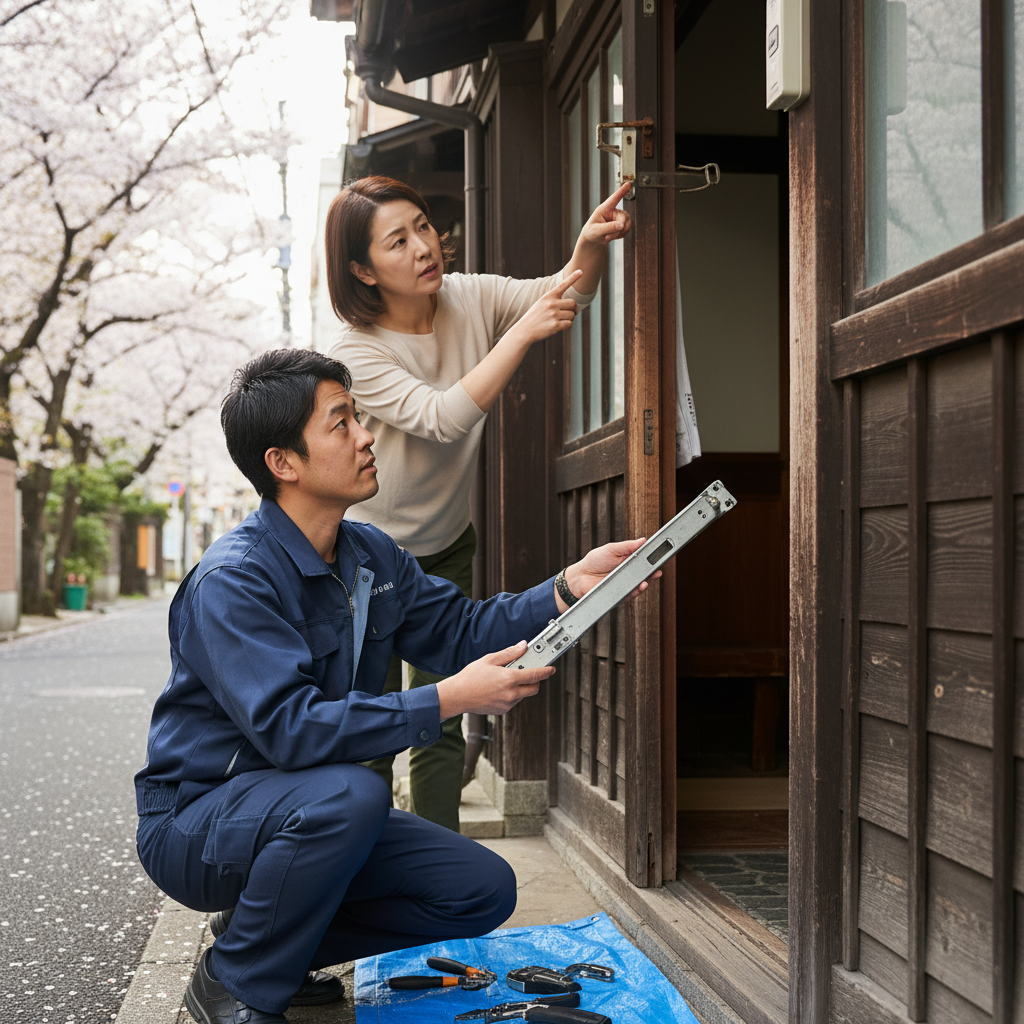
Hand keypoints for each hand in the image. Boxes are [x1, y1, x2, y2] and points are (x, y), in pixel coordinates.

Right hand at [435, 641, 554, 718]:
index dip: (546, 671)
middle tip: (528, 672)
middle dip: (535, 680)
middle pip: (534, 688)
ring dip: (522, 687)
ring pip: (523, 695)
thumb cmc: (470, 677)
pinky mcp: (502, 710)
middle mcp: (511, 694)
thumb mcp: (490, 659)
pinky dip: (512, 694)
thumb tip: (523, 646)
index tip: (551, 668)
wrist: (457, 696)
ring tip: (506, 679)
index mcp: (509, 679)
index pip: (535, 675)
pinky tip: (499, 688)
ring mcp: (507, 704)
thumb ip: (509, 653)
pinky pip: (514, 701)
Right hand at [506, 270, 581, 345]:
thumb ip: (555, 301)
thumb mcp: (542, 303)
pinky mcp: (555, 326)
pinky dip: (567, 326)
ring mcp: (553, 315)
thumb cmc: (535, 317)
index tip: (581, 271)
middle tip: (568, 313)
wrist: (524, 330)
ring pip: (572, 315)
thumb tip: (573, 306)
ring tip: (560, 320)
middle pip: (573, 303)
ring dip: (569, 318)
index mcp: (548, 296)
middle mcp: (551, 304)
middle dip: (573, 309)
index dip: (573, 278)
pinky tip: (559, 326)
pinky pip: (569, 324)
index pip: (563, 285)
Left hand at [557, 537, 661, 612]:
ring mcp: (625, 584)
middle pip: (644, 573)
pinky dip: (635, 591)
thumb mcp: (611, 549)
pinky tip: (639, 586)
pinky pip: (631, 594)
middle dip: (652, 572)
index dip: (652, 558)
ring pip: (639, 585)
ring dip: (645, 582)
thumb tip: (642, 540)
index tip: (660, 556)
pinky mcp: (620, 594)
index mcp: (627, 560)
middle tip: (657, 570)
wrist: (580, 576)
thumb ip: (627, 546)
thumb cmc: (594, 561)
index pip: (644, 559)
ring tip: (648, 579)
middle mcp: (628, 573)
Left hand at [579, 181, 632, 246]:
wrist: (592, 239)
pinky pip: (627, 229)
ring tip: (608, 237)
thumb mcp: (596, 230)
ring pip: (627, 223)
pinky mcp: (621, 224)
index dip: (621, 191)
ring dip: (619, 233)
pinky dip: (621, 235)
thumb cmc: (591, 232)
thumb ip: (608, 228)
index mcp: (604, 208)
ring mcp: (617, 217)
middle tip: (608, 237)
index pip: (614, 198)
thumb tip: (621, 225)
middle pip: (623, 217)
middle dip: (618, 229)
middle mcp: (613, 211)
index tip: (628, 184)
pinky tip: (612, 237)